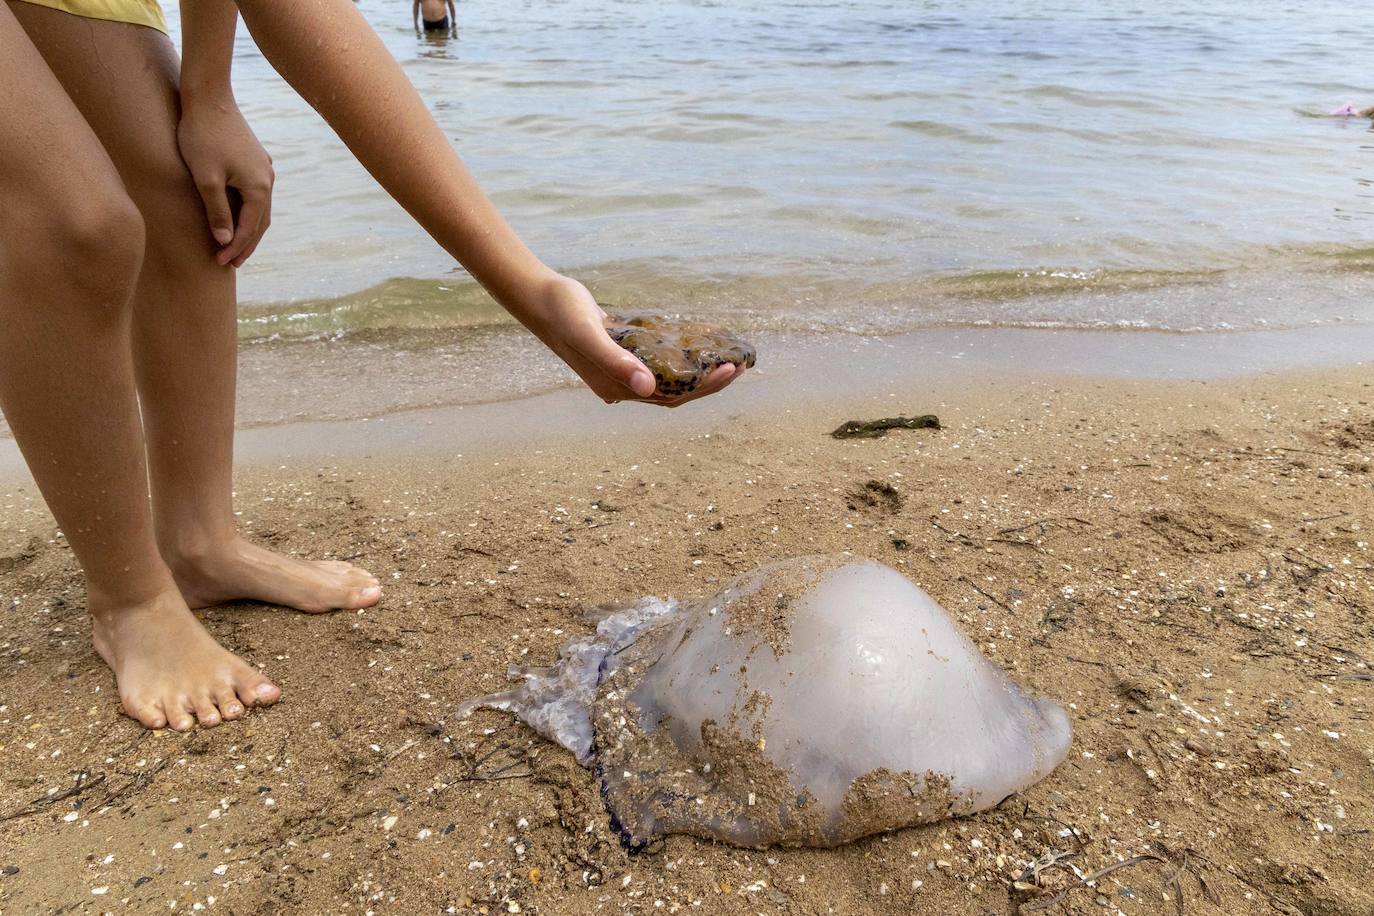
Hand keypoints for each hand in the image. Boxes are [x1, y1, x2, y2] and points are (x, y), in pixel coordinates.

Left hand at [176, 100, 274, 266]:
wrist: (209, 98)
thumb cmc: (202, 137)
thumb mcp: (205, 178)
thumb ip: (216, 211)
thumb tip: (225, 241)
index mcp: (258, 188)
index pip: (249, 229)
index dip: (235, 248)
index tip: (219, 263)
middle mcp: (267, 180)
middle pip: (260, 223)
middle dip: (246, 244)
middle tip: (231, 263)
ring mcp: (264, 169)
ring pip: (260, 209)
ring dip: (248, 229)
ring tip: (235, 245)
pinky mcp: (255, 160)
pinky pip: (255, 194)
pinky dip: (248, 212)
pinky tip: (237, 215)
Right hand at [525, 275, 743, 407]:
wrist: (541, 299)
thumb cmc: (564, 314)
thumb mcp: (590, 334)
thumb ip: (616, 361)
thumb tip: (649, 387)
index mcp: (616, 388)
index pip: (672, 397)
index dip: (704, 388)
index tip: (730, 370)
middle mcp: (621, 385)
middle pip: (675, 391)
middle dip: (709, 382)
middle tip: (740, 365)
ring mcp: (621, 371)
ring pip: (669, 379)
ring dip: (697, 372)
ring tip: (725, 358)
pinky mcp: (622, 353)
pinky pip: (658, 362)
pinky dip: (679, 358)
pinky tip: (696, 346)